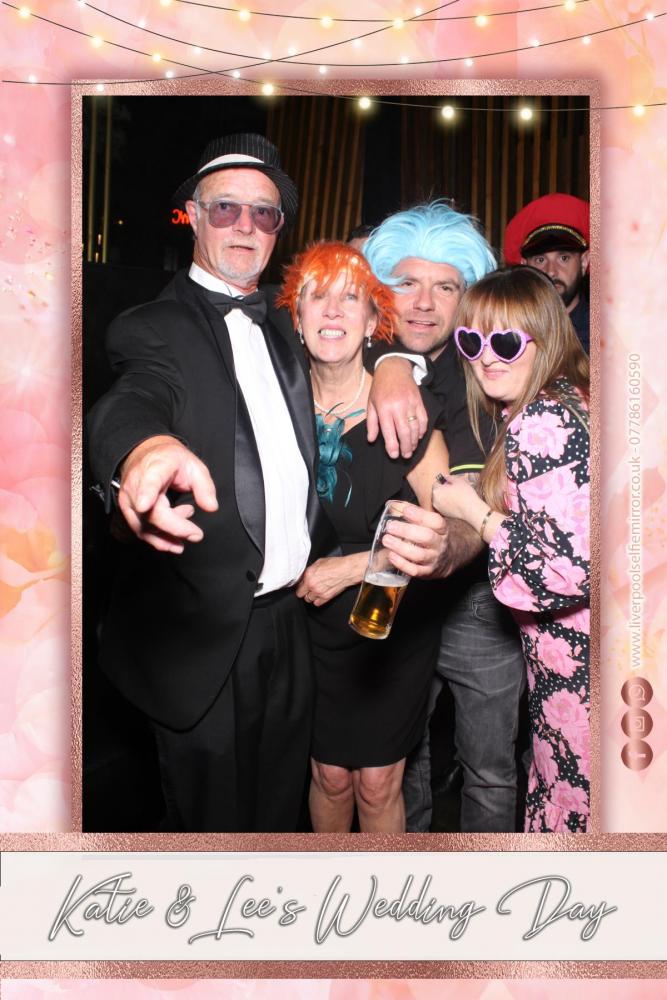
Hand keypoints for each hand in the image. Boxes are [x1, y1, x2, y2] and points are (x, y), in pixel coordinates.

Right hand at [118, 435, 217, 552]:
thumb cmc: (172, 461)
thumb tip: (211, 508)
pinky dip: (159, 538)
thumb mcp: (195, 466)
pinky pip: (141, 530)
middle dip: (175, 528)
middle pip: (150, 513)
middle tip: (196, 535)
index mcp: (155, 468)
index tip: (144, 506)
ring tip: (189, 530)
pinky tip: (176, 535)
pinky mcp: (128, 510)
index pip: (149, 482)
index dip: (145, 494)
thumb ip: (205, 487)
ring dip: (168, 537)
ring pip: (143, 527)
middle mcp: (136, 484)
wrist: (149, 456)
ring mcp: (128, 499)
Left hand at [296, 554, 365, 605]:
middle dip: (303, 592)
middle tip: (307, 589)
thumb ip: (310, 570)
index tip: (302, 585)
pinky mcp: (326, 597)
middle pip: (300, 594)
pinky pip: (317, 604)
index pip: (298, 584)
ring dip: (311, 596)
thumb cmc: (336, 564)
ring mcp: (318, 592)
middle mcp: (312, 584)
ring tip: (315, 592)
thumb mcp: (319, 562)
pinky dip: (318, 601)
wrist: (347, 570)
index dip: (300, 584)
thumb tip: (307, 574)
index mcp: (309, 575)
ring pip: (308, 599)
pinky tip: (320, 596)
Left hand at [366, 359, 427, 458]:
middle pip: (404, 432)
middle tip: (405, 456)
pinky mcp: (419, 401)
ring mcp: (410, 403)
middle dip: (406, 447)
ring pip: (415, 427)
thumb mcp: (371, 404)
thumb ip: (371, 423)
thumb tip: (372, 439)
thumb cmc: (380, 387)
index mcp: (384, 408)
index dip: (392, 446)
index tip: (394, 455)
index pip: (388, 431)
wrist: (394, 368)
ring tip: (411, 449)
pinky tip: (419, 436)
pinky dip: (422, 429)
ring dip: (414, 441)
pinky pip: (423, 418)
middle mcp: (398, 406)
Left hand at [381, 501, 482, 578]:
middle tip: (390, 526)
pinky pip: (415, 570)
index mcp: (442, 530)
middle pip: (426, 537)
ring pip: (419, 555)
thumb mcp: (430, 525)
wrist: (449, 558)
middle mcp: (440, 544)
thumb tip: (394, 505)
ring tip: (387, 540)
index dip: (421, 515)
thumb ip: (415, 514)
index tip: (406, 510)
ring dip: (400, 547)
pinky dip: (401, 563)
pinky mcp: (427, 572)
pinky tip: (391, 556)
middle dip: (406, 531)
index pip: (436, 521)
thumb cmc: (434, 537)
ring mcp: (434, 559)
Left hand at [432, 474, 484, 525]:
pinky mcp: (444, 514)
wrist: (471, 510)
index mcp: (436, 491)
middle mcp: (435, 501)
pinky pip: (444, 506)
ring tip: (457, 496)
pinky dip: (448, 504)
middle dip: (444, 489)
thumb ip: (449, 477)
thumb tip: (445, 476)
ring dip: (446, 497)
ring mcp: (439, 508)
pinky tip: (457, 503)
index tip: (450, 483)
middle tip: (454, 489)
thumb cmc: (465, 495)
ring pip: (441, 499)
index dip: (444, 482)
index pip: (436, 483)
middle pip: (438, 491)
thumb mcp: (458, 481)